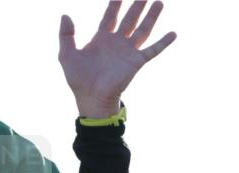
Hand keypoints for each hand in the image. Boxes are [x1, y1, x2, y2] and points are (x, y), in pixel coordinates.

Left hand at [59, 1, 176, 117]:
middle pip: (129, 19)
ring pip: (142, 30)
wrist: (91, 97)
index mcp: (101, 39)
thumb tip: (65, 15)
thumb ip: (65, 35)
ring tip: (159, 2)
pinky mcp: (136, 62)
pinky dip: (163, 42)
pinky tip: (173, 33)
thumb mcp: (67, 54)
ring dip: (151, 17)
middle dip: (137, 6)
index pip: (110, 17)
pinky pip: (152, 50)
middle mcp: (117, 43)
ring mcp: (128, 52)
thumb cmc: (78, 79)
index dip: (115, 4)